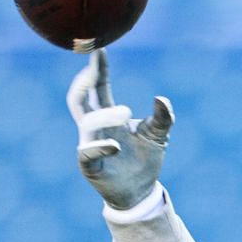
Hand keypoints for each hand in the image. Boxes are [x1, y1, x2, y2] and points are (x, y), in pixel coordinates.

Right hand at [66, 49, 171, 209]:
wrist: (141, 192)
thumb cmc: (145, 159)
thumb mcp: (159, 135)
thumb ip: (162, 117)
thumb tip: (161, 99)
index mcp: (109, 115)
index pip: (98, 87)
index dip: (97, 69)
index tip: (99, 49)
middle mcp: (95, 127)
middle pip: (78, 99)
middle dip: (83, 82)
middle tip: (94, 69)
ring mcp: (90, 145)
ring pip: (87, 122)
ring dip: (105, 115)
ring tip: (128, 115)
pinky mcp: (90, 167)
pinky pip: (87, 153)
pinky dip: (100, 147)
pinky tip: (115, 146)